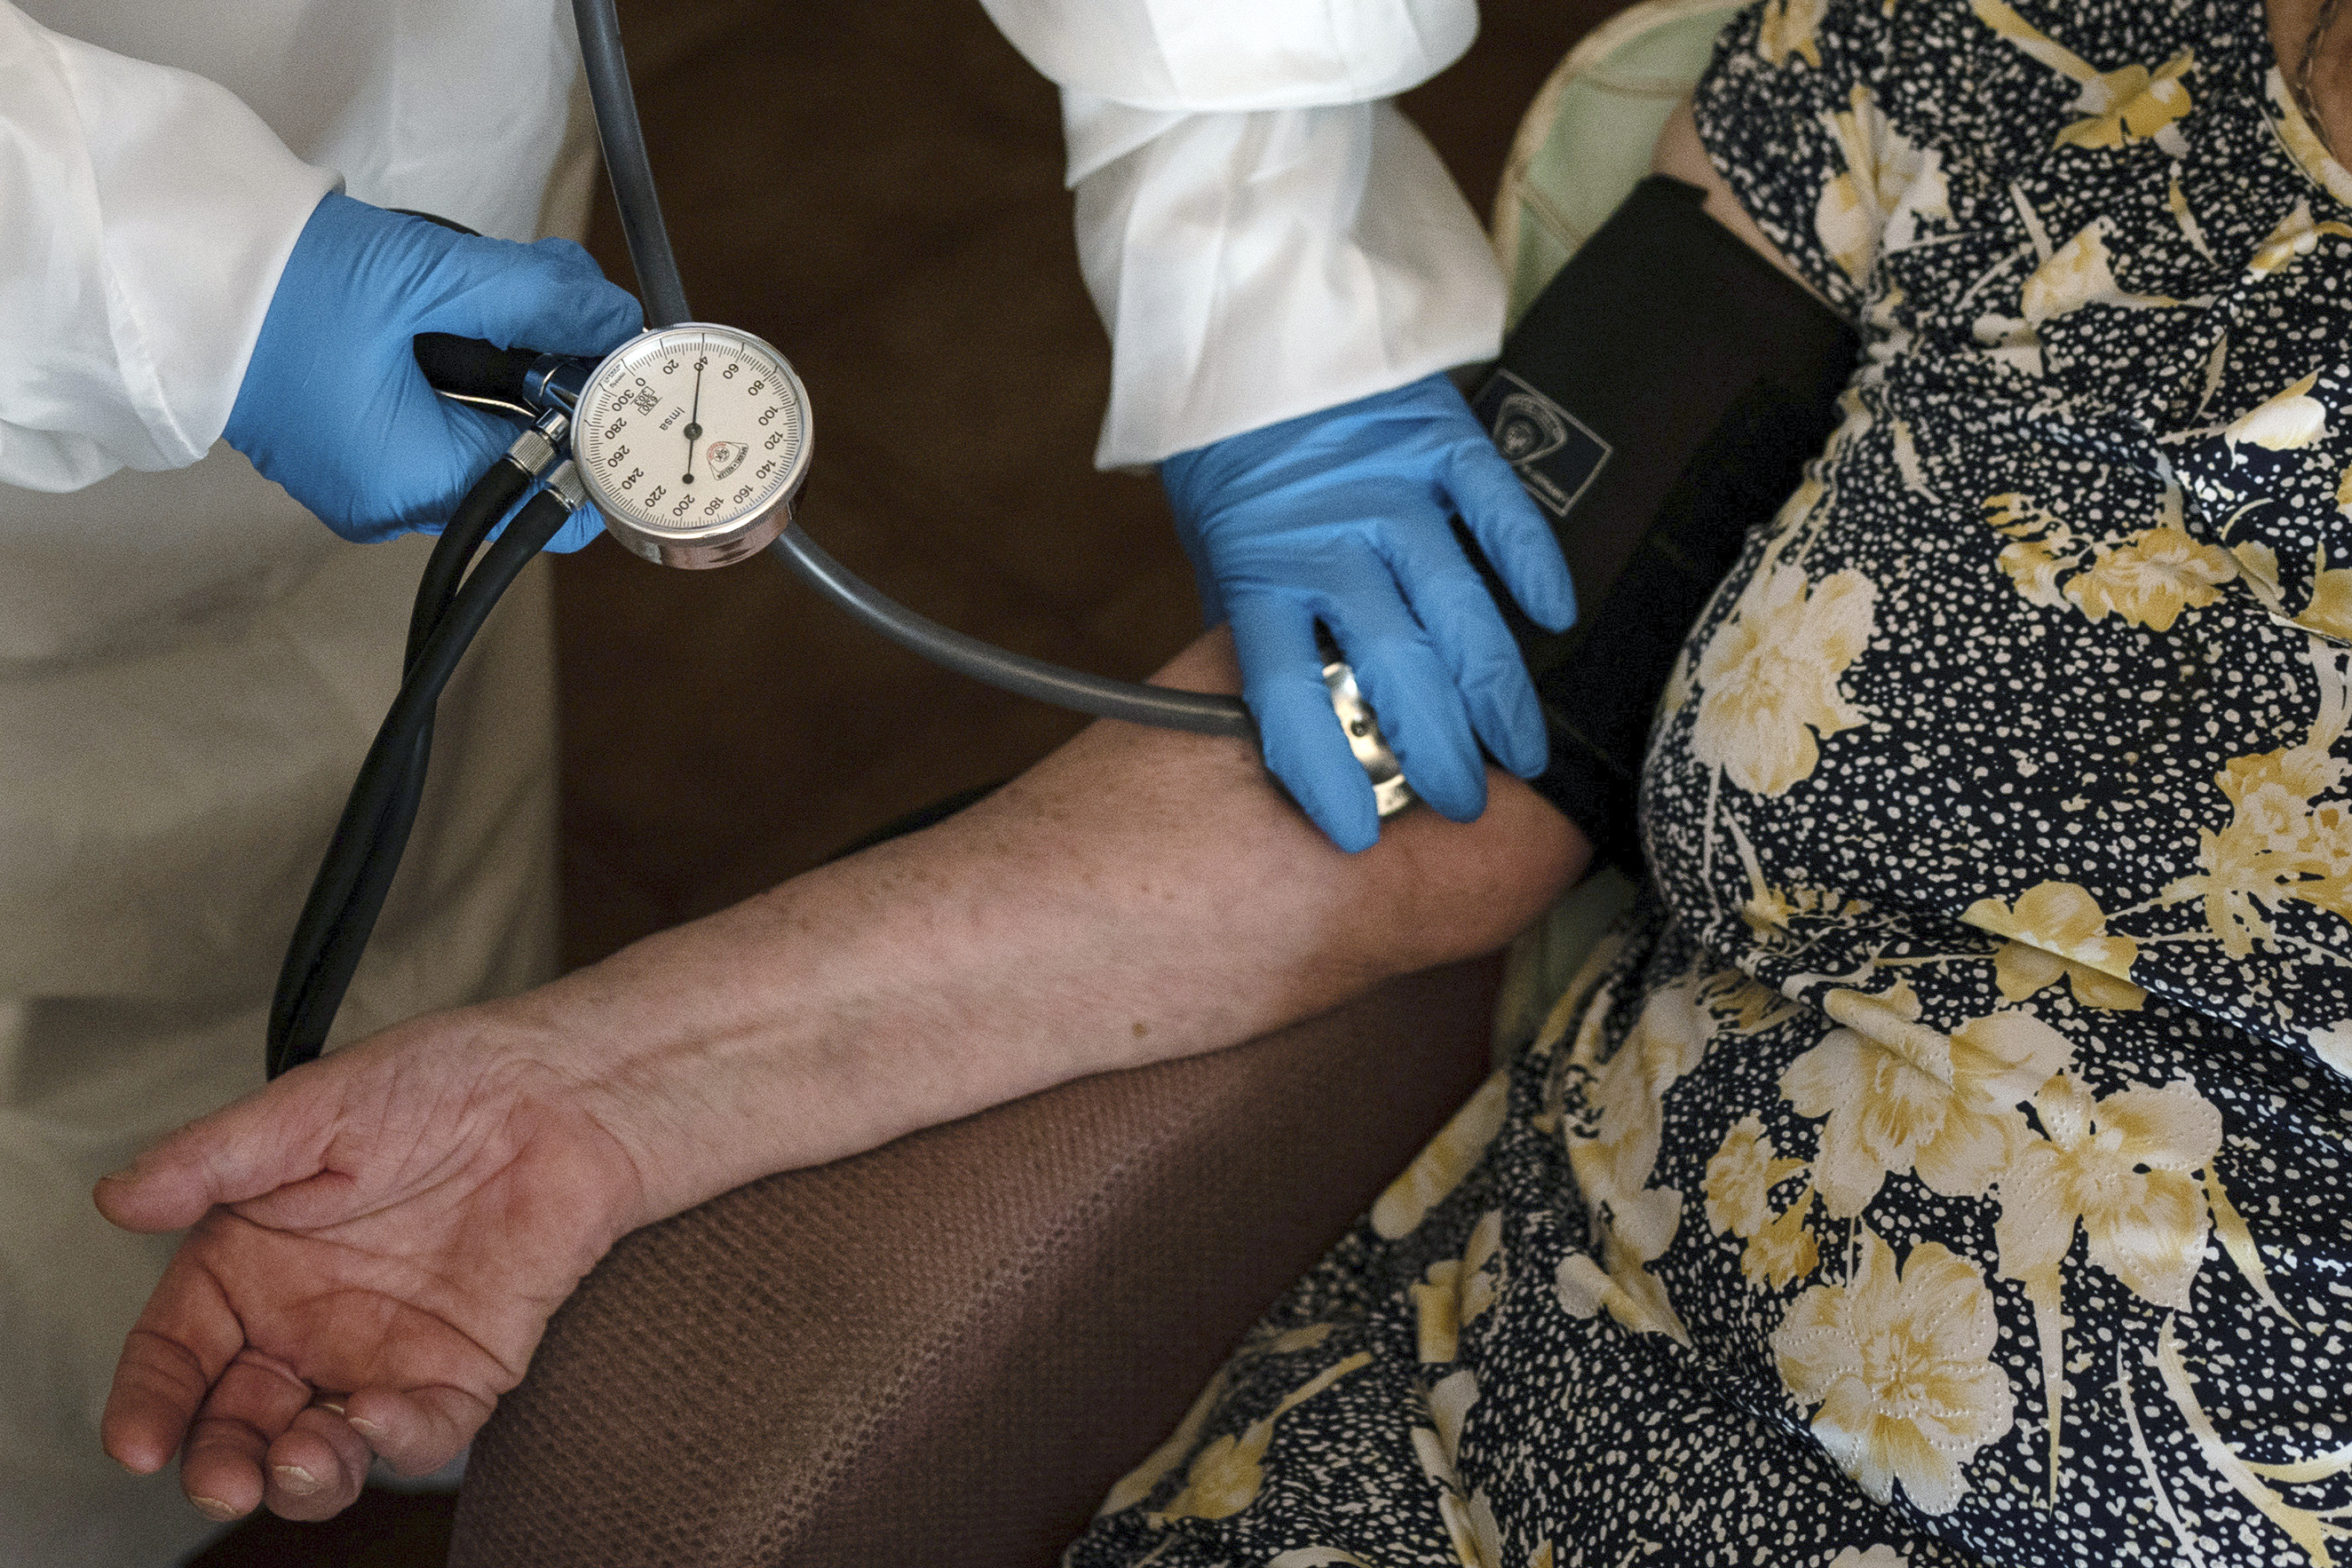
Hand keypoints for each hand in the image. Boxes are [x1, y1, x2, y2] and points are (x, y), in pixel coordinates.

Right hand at [94, 1013, 647, 1523]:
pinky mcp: (466, 1367)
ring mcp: (386, 1351)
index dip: (151, 1401)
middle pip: (241, 1419)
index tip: (140, 1443)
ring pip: (326, 1445)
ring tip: (300, 1462)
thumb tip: (121, 1195)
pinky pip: (426, 1429)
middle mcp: (309, 1320)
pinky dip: (399, 1439)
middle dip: (222, 1462)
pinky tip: (378, 1418)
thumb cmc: (439, 1080)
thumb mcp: (311, 1108)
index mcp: (251, 1264)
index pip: (178, 1352)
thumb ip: (214, 1159)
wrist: (562, 1089)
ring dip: (304, 1473)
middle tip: (223, 1481)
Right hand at [223, 192, 641, 549]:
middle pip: (526, 462)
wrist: (158, 263)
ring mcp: (365, 479)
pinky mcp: (347, 443)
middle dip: (558, 379)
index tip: (619, 365)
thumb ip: (535, 298)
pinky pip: (435, 421)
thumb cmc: (277, 281)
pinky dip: (463, 368)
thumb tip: (619, 319)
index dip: (601, 435)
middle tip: (565, 298)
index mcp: (412, 485)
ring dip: (513, 362)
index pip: (557, 493)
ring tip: (508, 287)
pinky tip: (456, 307)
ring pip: (484, 435)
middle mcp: (392, 504)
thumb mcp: (423, 276)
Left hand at [1159, 373, 1574, 851]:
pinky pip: (1498, 512)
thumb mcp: (1221, 553)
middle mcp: (1329, 540)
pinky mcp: (1440, 442)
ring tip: (1525, 753)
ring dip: (1495, 691)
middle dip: (1435, 751)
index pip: (1287, 696)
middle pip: (1391, 669)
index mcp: (1260, 573)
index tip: (1358, 834)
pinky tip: (1557, 618)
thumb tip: (1295, 720)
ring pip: (1456, 610)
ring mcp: (1391, 491)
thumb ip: (1262, 629)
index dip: (1323, 770)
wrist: (1248, 324)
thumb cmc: (1233, 456)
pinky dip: (1530, 566)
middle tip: (1466, 804)